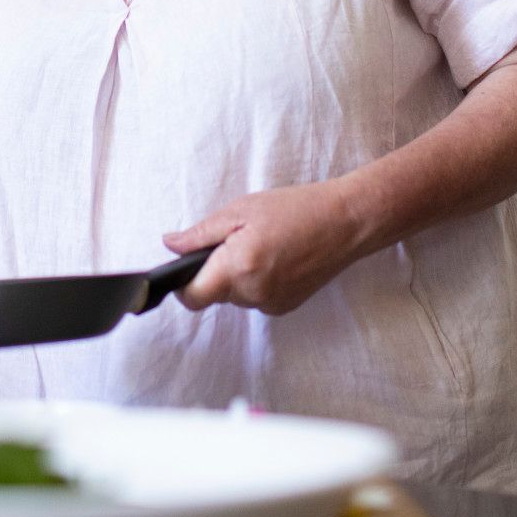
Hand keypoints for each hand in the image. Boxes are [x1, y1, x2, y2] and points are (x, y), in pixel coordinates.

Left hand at [161, 179, 367, 316]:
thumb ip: (200, 233)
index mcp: (238, 268)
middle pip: (214, 295)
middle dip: (215, 271)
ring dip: (238, 275)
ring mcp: (271, 305)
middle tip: (235, 240)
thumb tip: (170, 245)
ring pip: (236, 296)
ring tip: (262, 244)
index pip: (192, 297)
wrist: (346, 223)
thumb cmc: (296, 209)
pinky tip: (276, 257)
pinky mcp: (286, 307)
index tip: (187, 265)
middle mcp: (253, 294)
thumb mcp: (241, 210)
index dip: (183, 284)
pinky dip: (257, 280)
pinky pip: (256, 297)